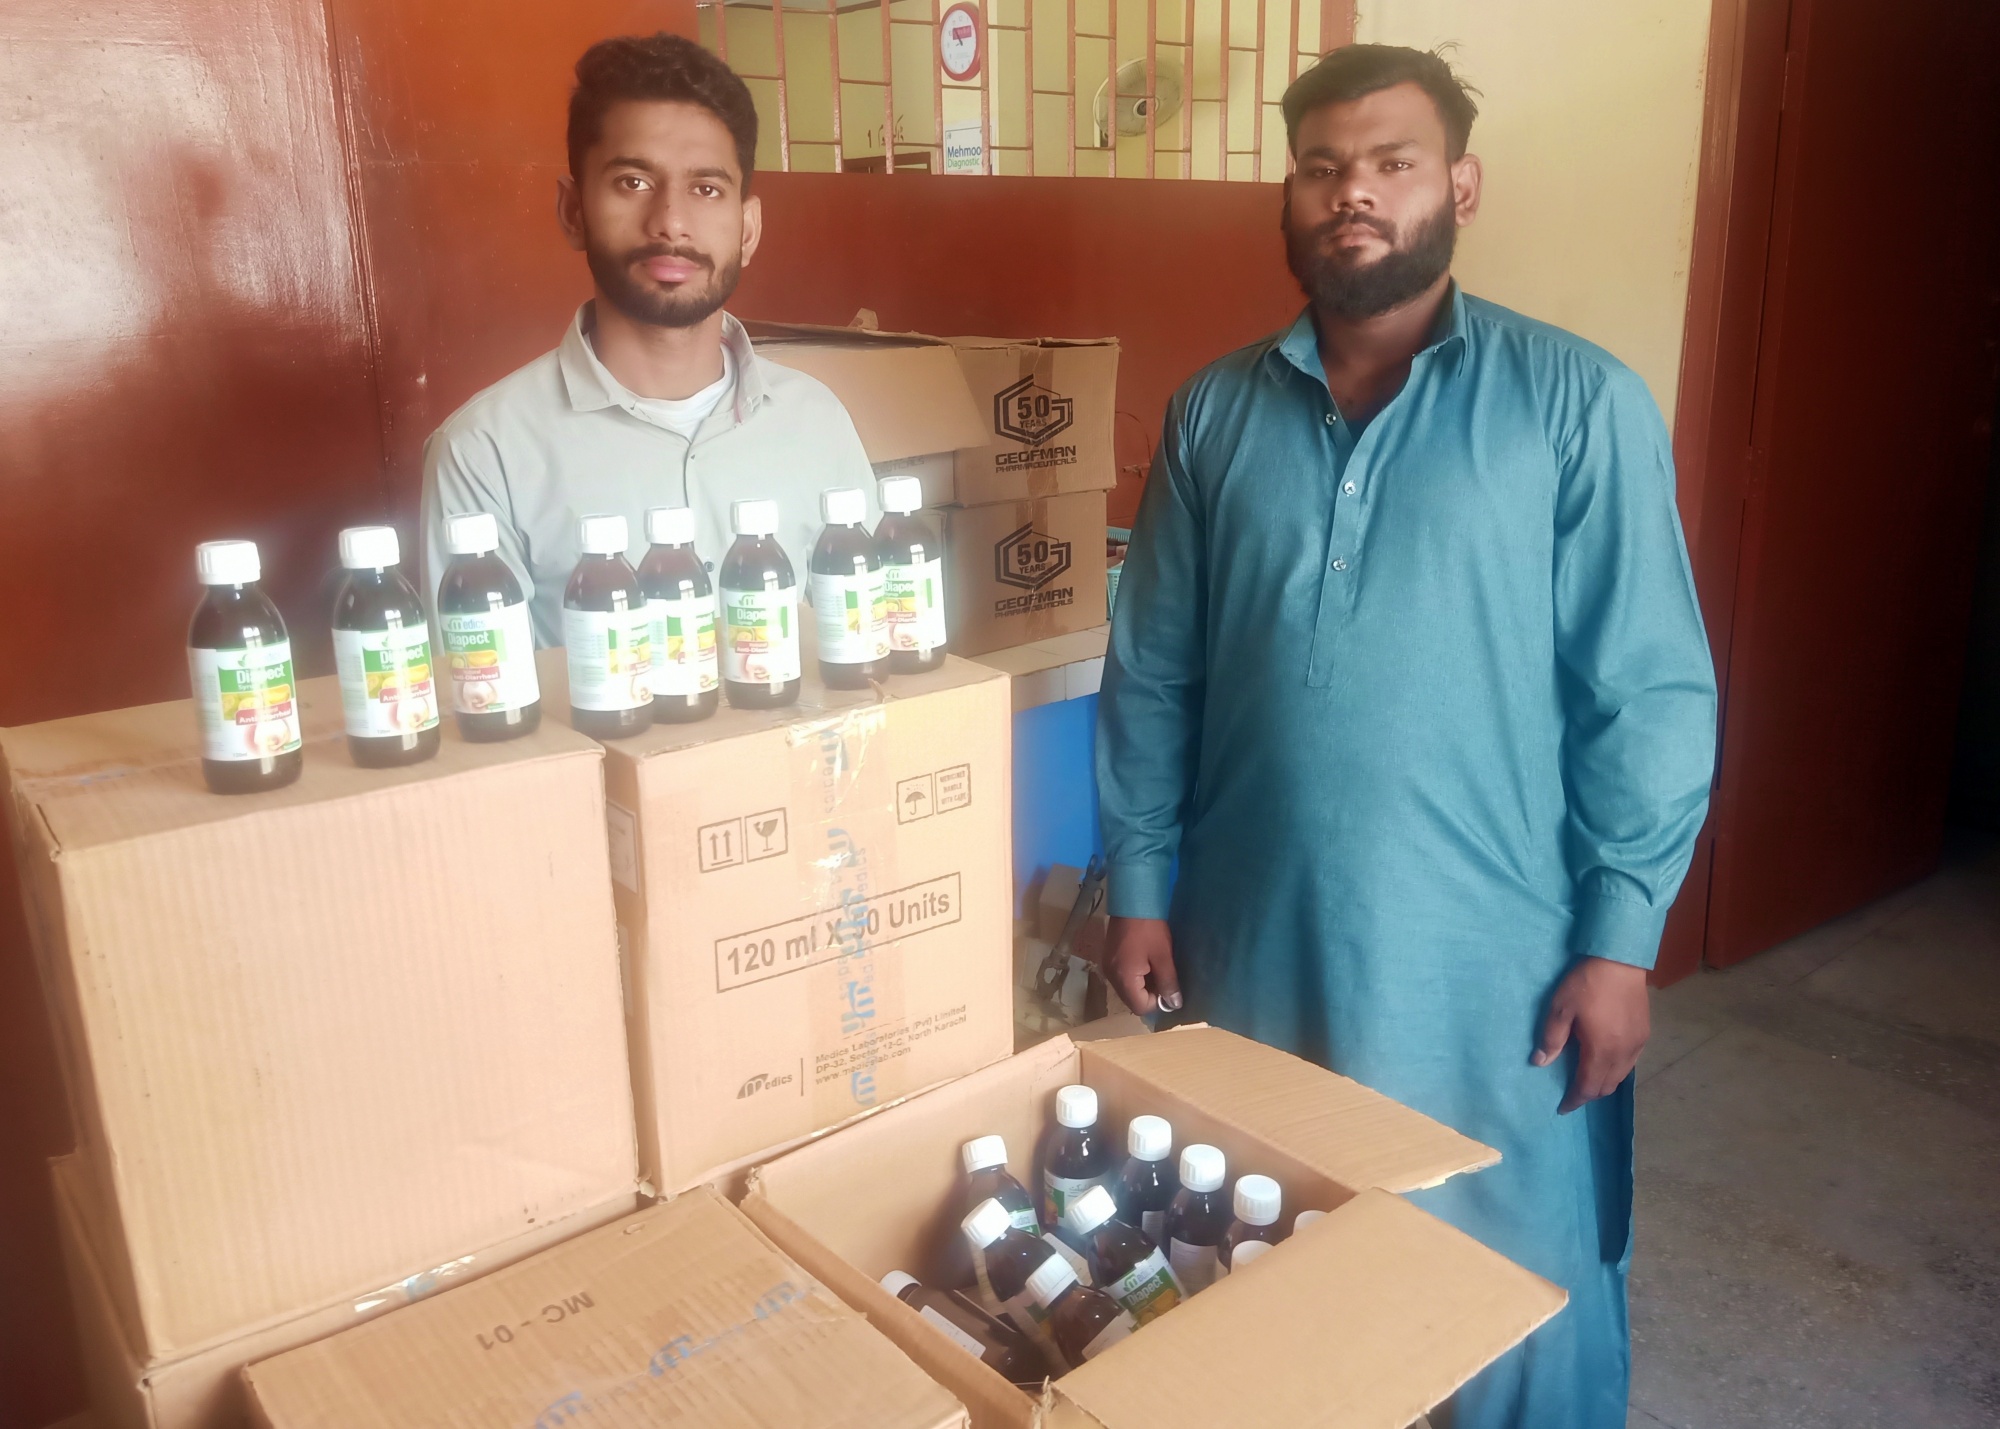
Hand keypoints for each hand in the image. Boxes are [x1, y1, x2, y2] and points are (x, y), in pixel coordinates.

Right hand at [1105, 917, 1181, 1015]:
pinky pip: (1123, 977)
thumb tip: (1174, 1004)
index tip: (1169, 988)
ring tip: (1156, 968)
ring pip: (1127, 989)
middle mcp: (1111, 977)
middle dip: (1150, 994)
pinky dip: (1135, 976)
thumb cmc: (1150, 928)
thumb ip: (1168, 983)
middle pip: (1131, 1000)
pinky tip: (1145, 962)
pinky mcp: (1109, 959)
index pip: (1140, 1007)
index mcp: (1124, 979)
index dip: (1157, 1002)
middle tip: (1164, 977)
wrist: (1131, 901)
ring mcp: (1108, 967)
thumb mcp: (1163, 956)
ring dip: (1143, 985)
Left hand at [1533, 957, 1649, 1113]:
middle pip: (1606, 1086)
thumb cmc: (1586, 984)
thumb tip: (1540, 1062)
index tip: (1563, 1108)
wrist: (1619, 961)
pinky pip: (1630, 1064)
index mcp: (1600, 1050)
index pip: (1587, 1087)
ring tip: (1588, 1081)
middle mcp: (1622, 1054)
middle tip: (1573, 1094)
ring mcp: (1637, 1045)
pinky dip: (1616, 1071)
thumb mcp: (1560, 1009)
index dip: (1575, 1100)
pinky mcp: (1644, 1034)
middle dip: (1588, 1094)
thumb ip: (1551, 1038)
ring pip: (1620, 1077)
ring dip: (1603, 1084)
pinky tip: (1605, 1063)